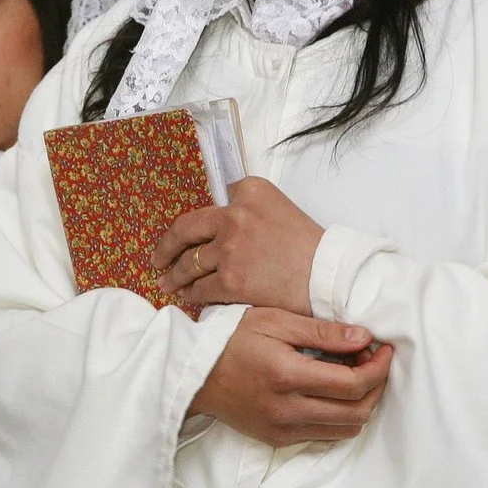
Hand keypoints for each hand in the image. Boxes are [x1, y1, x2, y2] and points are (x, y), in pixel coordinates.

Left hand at [153, 178, 325, 313]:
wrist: (329, 276)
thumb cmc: (310, 247)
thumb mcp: (281, 208)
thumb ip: (250, 208)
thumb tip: (222, 221)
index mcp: (250, 191)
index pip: (214, 202)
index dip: (201, 223)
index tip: (189, 234)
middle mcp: (235, 214)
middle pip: (185, 229)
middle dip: (166, 247)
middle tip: (157, 258)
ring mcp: (229, 248)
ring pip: (189, 263)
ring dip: (175, 276)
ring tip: (167, 283)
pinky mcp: (230, 280)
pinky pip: (200, 289)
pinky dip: (192, 295)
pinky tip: (188, 297)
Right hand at [188, 308, 391, 447]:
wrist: (193, 374)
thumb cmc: (231, 339)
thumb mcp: (274, 321)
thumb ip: (322, 331)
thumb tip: (364, 338)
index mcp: (288, 376)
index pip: (354, 384)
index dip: (379, 368)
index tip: (383, 349)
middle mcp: (288, 410)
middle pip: (358, 411)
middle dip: (377, 387)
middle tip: (374, 361)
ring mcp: (283, 430)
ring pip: (346, 429)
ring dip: (362, 405)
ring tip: (355, 376)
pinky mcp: (278, 439)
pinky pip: (324, 435)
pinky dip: (340, 417)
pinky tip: (333, 393)